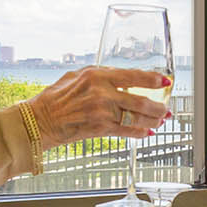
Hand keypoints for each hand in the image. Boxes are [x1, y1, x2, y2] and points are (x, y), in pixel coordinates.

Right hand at [27, 65, 171, 146]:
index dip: (153, 79)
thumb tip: (120, 75)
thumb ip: (100, 74)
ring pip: (137, 118)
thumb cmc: (56, 97)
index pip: (133, 76)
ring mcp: (103, 113)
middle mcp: (102, 93)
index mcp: (97, 75)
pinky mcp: (100, 129)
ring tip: (160, 120)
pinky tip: (148, 131)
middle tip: (166, 108)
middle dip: (158, 107)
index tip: (165, 81)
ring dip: (153, 120)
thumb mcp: (77, 75)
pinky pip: (127, 132)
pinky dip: (140, 132)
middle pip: (141, 101)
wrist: (41, 120)